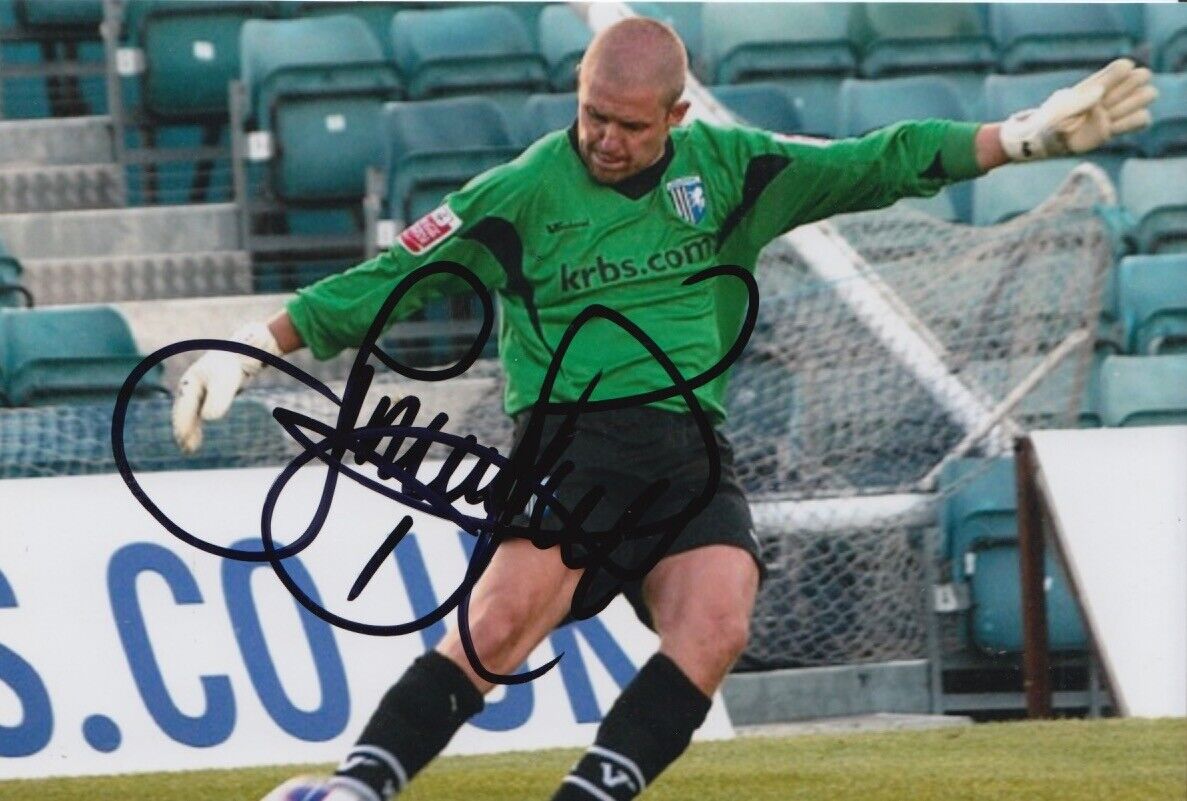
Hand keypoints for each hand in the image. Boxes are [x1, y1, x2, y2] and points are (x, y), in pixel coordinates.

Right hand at [171, 322, 281, 453]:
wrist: (242, 354)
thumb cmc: (232, 367)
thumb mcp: (226, 383)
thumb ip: (218, 400)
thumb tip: (208, 418)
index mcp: (189, 383)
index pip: (184, 409)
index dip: (183, 426)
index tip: (184, 441)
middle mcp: (190, 387)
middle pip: (183, 412)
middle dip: (183, 431)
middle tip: (186, 449)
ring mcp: (197, 390)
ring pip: (189, 414)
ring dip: (189, 430)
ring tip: (190, 449)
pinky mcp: (208, 393)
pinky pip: (197, 412)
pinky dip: (196, 425)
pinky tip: (197, 437)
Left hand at [999, 58, 1157, 161]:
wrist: (1042, 140)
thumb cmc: (1049, 119)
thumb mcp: (1063, 107)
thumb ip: (1081, 99)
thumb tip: (1100, 91)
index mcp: (1095, 83)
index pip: (1123, 67)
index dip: (1122, 72)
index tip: (1104, 87)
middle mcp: (1108, 94)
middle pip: (1141, 78)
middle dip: (1131, 87)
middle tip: (1108, 103)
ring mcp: (1112, 111)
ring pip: (1145, 96)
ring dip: (1135, 103)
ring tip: (1111, 115)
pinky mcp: (1111, 130)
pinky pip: (1142, 120)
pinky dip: (1135, 120)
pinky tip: (1113, 126)